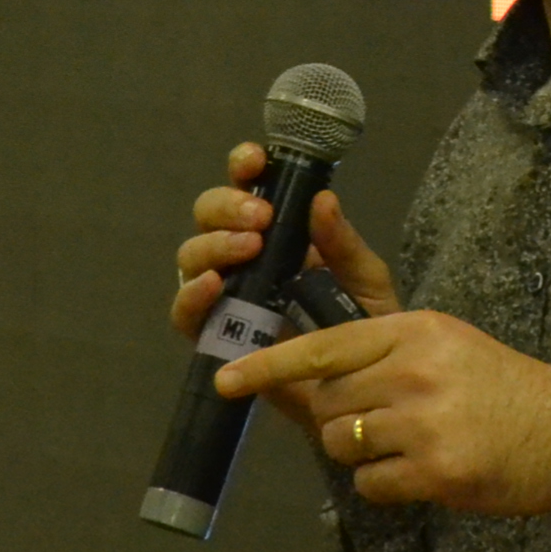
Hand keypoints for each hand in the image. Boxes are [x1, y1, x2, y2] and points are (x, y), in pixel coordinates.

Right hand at [170, 142, 400, 342]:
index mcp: (279, 232)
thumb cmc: (362, 327)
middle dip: (227, 205)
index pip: (248, 187)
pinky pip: (186, 312)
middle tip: (260, 216)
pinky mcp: (215, 336)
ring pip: (192, 256)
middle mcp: (244, 256)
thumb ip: (343, 244)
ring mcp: (225, 295)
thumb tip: (323, 198)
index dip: (243, 167)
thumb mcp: (364, 280)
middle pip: (209, 214)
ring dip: (214, 243)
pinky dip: (192, 294)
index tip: (255, 160)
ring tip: (250, 247)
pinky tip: (215, 284)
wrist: (362, 391)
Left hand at [215, 308, 550, 516]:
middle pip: (328, 404)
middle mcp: (414, 370)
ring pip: (342, 445)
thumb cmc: (503, 388)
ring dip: (363, 454)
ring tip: (411, 446)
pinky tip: (425, 473)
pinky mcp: (435, 469)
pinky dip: (388, 485)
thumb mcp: (446, 343)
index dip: (270, 365)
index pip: (324, 347)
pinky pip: (370, 484)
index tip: (227, 379)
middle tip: (385, 424)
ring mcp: (424, 421)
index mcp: (415, 330)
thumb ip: (382, 347)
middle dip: (340, 421)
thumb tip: (309, 369)